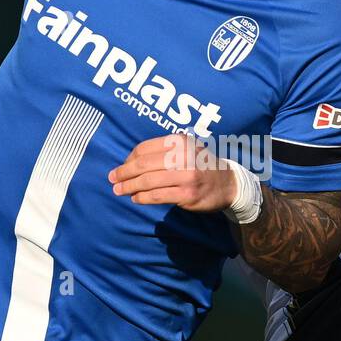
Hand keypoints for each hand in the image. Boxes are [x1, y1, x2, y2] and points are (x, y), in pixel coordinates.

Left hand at [108, 133, 236, 210]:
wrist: (227, 183)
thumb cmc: (200, 166)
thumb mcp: (185, 149)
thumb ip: (162, 152)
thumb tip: (129, 163)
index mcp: (179, 141)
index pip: (144, 149)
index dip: (128, 159)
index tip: (122, 167)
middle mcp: (183, 156)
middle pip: (143, 165)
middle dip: (123, 173)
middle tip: (112, 179)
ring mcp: (186, 176)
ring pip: (147, 181)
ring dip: (128, 187)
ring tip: (119, 190)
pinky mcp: (187, 194)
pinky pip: (156, 195)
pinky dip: (142, 197)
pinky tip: (136, 198)